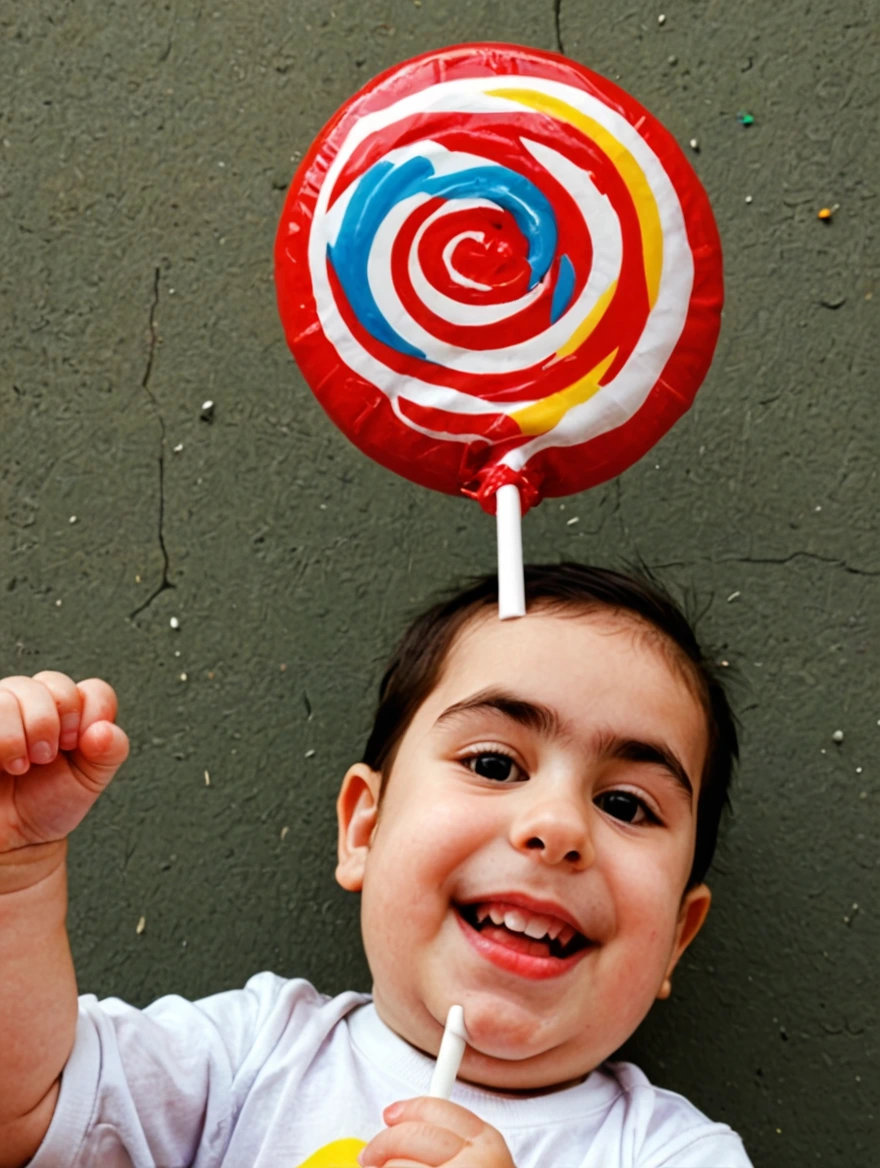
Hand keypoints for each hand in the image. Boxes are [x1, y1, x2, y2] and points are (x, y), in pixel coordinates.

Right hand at [0, 672, 128, 853]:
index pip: (94, 691)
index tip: (77, 747)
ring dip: (20, 733)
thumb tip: (104, 730)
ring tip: (21, 765)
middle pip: (53, 682)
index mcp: (74, 712)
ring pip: (14, 691)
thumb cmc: (48, 803)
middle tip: (46, 757)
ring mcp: (5, 710)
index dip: (91, 717)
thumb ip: (110, 751)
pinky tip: (1, 761)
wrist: (11, 837)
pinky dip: (2, 738)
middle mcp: (38, 702)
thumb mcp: (89, 780)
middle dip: (52, 723)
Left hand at [358, 1097, 516, 1167]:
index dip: (409, 1109)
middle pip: (414, 1135)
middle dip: (383, 1144)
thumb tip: (404, 1120)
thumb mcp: (479, 1162)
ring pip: (400, 1167)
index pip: (438, 1107)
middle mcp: (477, 1160)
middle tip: (368, 1157)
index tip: (390, 1113)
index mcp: (488, 1141)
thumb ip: (453, 1141)